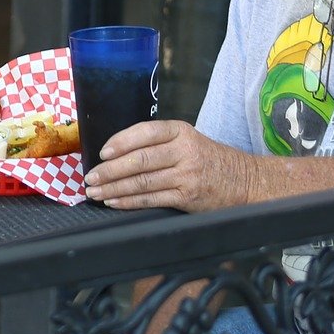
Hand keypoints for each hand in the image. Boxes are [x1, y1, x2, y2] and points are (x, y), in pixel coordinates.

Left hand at [83, 120, 253, 211]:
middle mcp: (184, 151)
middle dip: (110, 170)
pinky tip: (114, 202)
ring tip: (96, 192)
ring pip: (142, 181)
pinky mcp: (187, 196)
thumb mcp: (188, 140)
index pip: (146, 132)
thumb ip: (158, 143)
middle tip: (90, 177)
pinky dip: (129, 201)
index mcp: (180, 131)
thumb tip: (116, 153)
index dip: (121, 142)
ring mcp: (186, 175)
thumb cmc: (207, 159)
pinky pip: (152, 199)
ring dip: (114, 188)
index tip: (102, 153)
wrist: (243, 181)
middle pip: (140, 160)